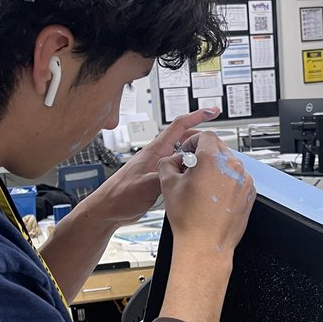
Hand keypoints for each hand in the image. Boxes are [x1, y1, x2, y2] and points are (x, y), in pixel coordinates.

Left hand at [89, 108, 220, 224]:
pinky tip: (192, 182)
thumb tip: (187, 171)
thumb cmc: (120, 195)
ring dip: (195, 160)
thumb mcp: (147, 185)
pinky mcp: (157, 179)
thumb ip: (168, 175)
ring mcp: (158, 167)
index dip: (197, 116)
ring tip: (206, 166)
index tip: (212, 111)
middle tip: (215, 146)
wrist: (107, 210)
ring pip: (182, 158)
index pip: (179, 126)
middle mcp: (157, 156)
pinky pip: (177, 171)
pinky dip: (188, 173)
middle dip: (201, 140)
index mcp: (155, 151)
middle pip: (184, 140)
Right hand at [157, 132, 254, 259]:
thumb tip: (170, 160)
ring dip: (216, 168)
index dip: (193, 141)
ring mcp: (243, 181)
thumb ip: (167, 163)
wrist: (205, 244)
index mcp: (212, 160)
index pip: (206, 136)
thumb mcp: (168, 184)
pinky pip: (237, 179)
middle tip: (192, 167)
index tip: (188, 150)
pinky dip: (226, 182)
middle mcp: (232, 167)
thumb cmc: (190, 220)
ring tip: (202, 185)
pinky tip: (213, 195)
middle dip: (204, 154)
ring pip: (229, 164)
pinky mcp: (249, 193)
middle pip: (219, 148)